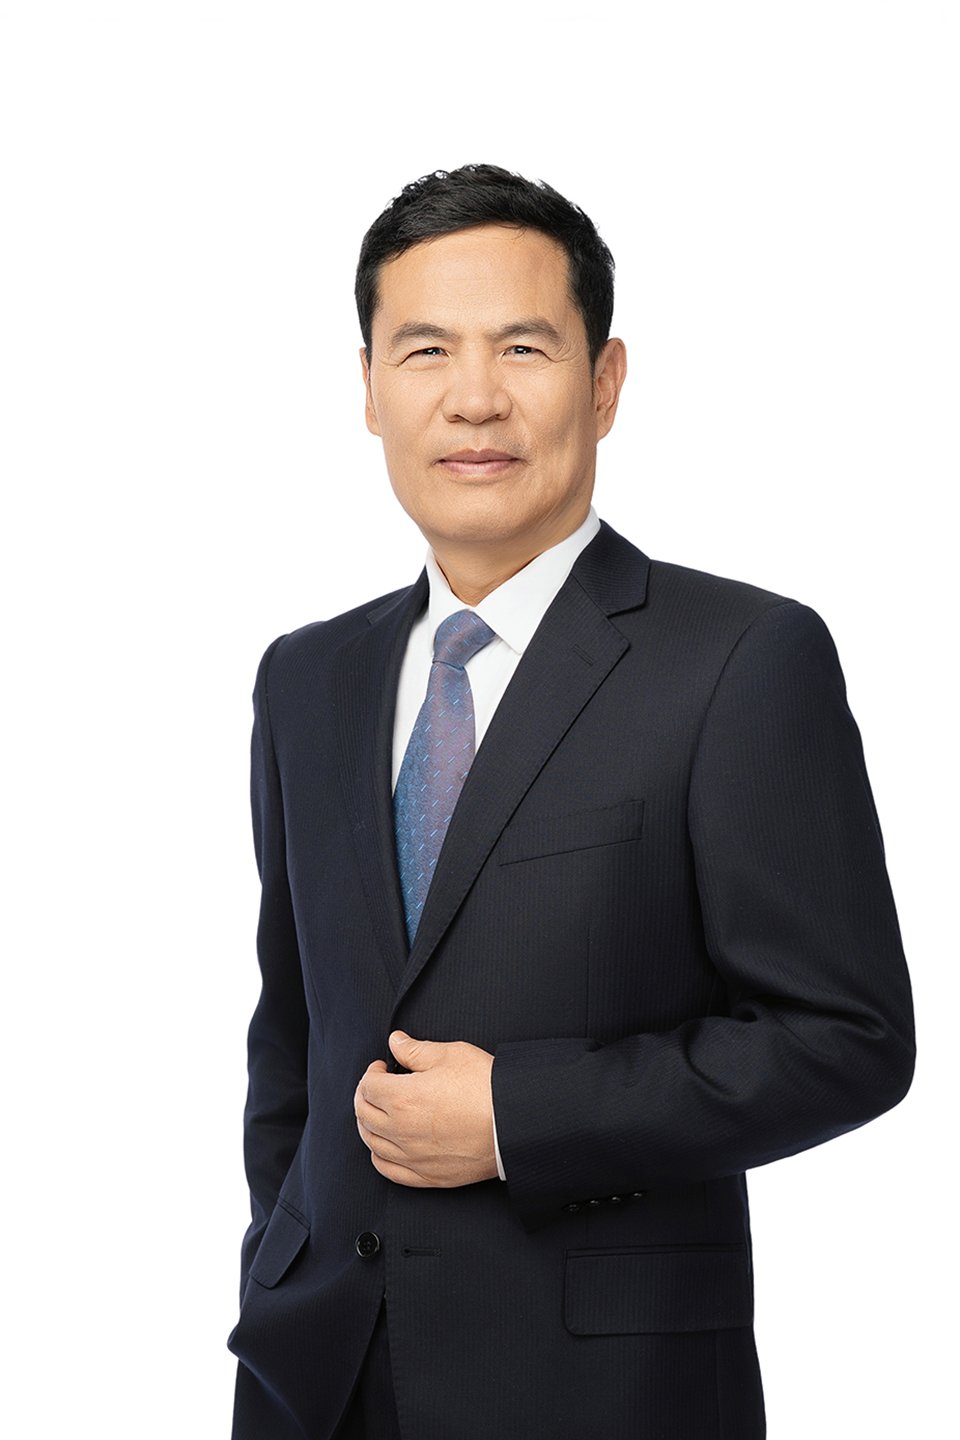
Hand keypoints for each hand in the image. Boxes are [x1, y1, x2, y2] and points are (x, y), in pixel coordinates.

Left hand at [354, 1031, 497, 1187]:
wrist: (516, 1123)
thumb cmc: (487, 1087)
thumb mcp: (452, 1055)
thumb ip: (417, 1049)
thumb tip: (396, 1042)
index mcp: (403, 1098)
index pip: (368, 1086)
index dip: (371, 1072)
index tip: (382, 1067)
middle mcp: (402, 1130)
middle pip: (364, 1114)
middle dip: (364, 1095)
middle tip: (376, 1086)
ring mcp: (413, 1157)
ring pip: (371, 1143)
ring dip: (368, 1124)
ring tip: (378, 1112)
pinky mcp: (428, 1176)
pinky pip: (389, 1170)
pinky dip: (379, 1156)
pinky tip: (384, 1146)